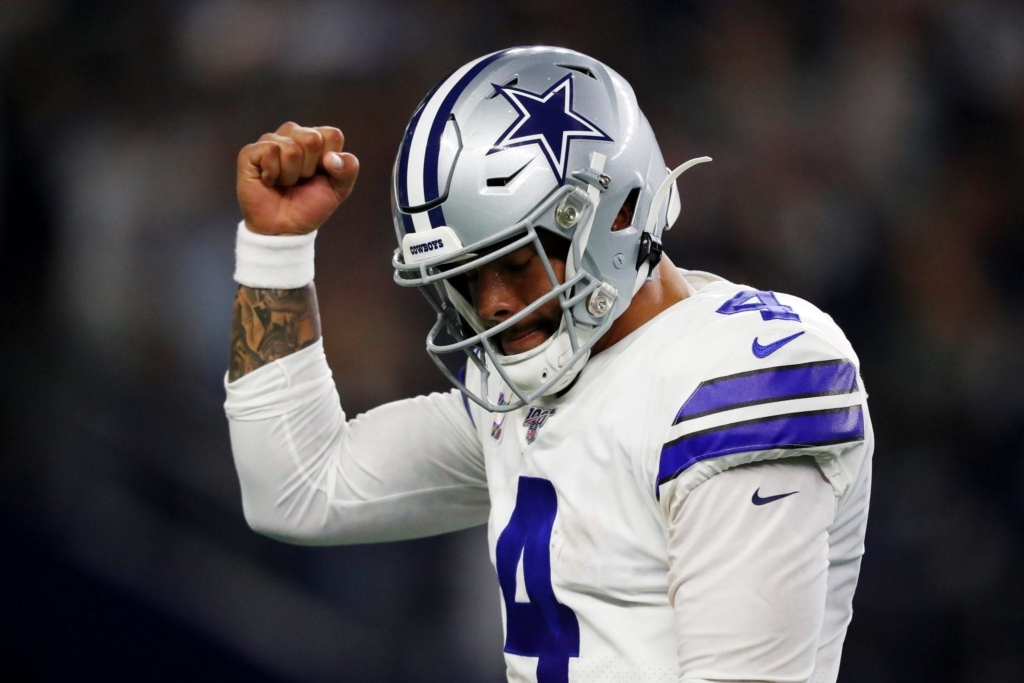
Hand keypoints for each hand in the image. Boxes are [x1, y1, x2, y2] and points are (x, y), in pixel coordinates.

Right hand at [237, 122, 359, 234]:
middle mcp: (293, 135)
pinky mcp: (251, 152)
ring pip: (291, 148)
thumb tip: (331, 157)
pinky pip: (270, 151)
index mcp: (316, 139)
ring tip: (284, 183)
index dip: (331, 161)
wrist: (284, 228)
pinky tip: (269, 181)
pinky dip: (273, 174)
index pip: (332, 135)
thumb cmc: (309, 206)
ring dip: (291, 175)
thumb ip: (348, 169)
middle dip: (310, 168)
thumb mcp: (339, 190)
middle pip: (312, 139)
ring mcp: (271, 141)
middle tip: (300, 181)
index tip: (321, 176)